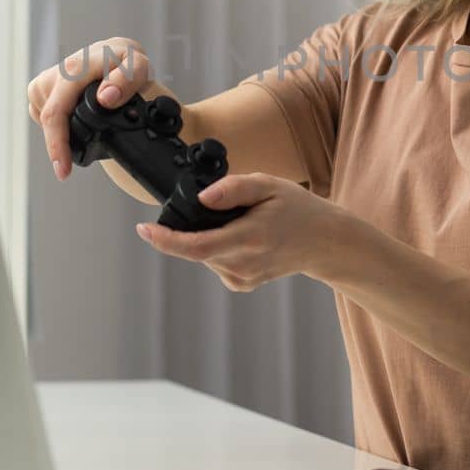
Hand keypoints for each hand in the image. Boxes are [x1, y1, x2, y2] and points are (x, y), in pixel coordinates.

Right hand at [26, 36, 153, 178]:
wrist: (115, 56)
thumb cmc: (125, 63)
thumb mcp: (137, 66)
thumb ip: (126, 80)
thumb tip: (106, 97)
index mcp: (80, 66)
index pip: (58, 108)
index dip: (58, 140)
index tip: (62, 165)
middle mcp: (58, 71)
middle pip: (48, 117)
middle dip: (56, 146)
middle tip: (64, 169)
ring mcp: (48, 78)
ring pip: (42, 116)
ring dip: (57, 132)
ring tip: (80, 133)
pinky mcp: (41, 85)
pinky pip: (41, 112)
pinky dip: (56, 124)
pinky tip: (71, 120)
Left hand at [135, 173, 368, 291]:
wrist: (325, 242)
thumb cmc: (298, 209)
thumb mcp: (269, 185)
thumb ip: (233, 188)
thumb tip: (202, 196)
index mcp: (249, 239)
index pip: (196, 246)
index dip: (165, 240)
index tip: (143, 229)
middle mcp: (243, 264)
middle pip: (195, 248)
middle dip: (189, 227)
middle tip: (216, 207)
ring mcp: (243, 278)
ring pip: (204, 255)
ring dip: (207, 235)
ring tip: (240, 220)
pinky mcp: (242, 284)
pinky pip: (215, 262)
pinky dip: (218, 246)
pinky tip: (242, 236)